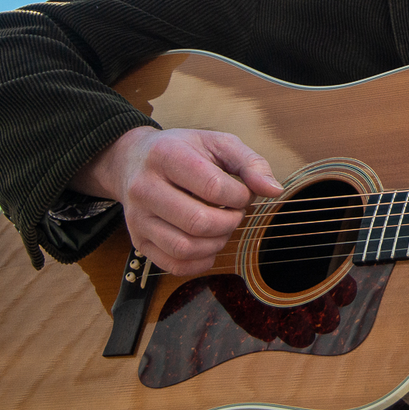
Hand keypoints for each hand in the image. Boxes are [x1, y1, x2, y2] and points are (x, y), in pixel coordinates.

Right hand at [72, 127, 283, 275]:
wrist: (133, 160)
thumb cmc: (184, 151)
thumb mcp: (218, 144)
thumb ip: (251, 163)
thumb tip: (274, 190)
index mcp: (166, 156)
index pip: (213, 188)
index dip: (240, 196)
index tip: (242, 193)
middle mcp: (145, 188)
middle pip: (198, 222)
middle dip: (230, 222)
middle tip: (234, 212)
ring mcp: (138, 217)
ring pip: (185, 248)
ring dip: (217, 243)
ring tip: (222, 227)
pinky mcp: (138, 240)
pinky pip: (174, 265)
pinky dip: (200, 262)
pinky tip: (208, 245)